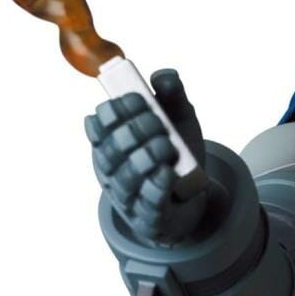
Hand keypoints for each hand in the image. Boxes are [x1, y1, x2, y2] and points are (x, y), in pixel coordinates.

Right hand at [85, 69, 207, 242]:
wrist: (193, 196)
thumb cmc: (178, 152)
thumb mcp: (179, 120)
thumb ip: (172, 96)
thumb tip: (163, 77)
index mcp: (112, 142)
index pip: (100, 126)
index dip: (115, 112)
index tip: (137, 99)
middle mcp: (113, 170)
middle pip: (112, 150)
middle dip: (133, 132)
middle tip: (157, 122)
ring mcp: (128, 196)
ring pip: (126, 178)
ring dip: (144, 158)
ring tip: (165, 146)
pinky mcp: (148, 218)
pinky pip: (148, 204)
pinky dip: (156, 187)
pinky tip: (166, 174)